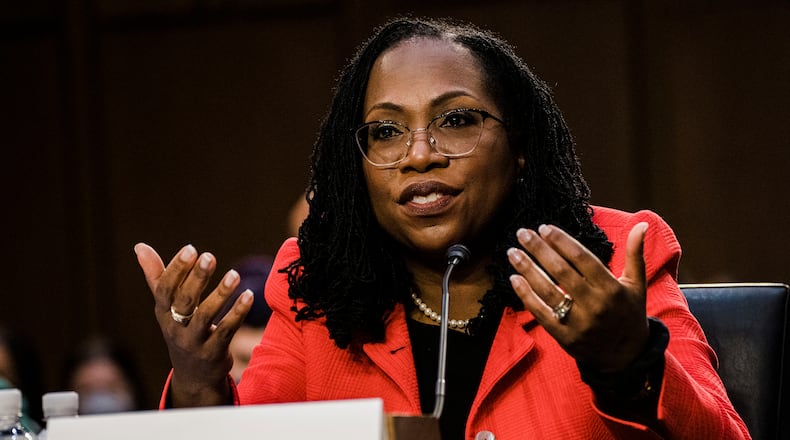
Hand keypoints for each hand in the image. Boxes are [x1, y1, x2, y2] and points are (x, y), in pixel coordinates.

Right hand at [134, 243, 253, 405]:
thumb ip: (157, 277)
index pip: (165, 290)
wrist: (193, 377)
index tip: (191, 248)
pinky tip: (249, 295)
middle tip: (209, 256)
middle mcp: (175, 328)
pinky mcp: (213, 352)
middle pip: (184, 301)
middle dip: (197, 278)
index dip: (176, 269)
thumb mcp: (166, 307)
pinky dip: (237, 313)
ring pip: (206, 316)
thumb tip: (139, 246)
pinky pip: (226, 331)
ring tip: (235, 274)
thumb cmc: (181, 330)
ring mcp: (194, 342)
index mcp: (163, 313)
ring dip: (221, 294)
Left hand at [507, 223, 649, 371]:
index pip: (583, 259)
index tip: (544, 227)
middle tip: (523, 233)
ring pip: (548, 291)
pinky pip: (541, 313)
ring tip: (513, 252)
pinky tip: (514, 278)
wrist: (626, 356)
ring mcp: (578, 323)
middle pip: (562, 272)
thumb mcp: (636, 284)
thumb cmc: (629, 313)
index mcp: (612, 289)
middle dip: (540, 250)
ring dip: (527, 269)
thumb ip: (635, 254)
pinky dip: (526, 295)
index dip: (562, 242)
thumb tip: (641, 224)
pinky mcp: (564, 336)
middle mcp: (595, 305)